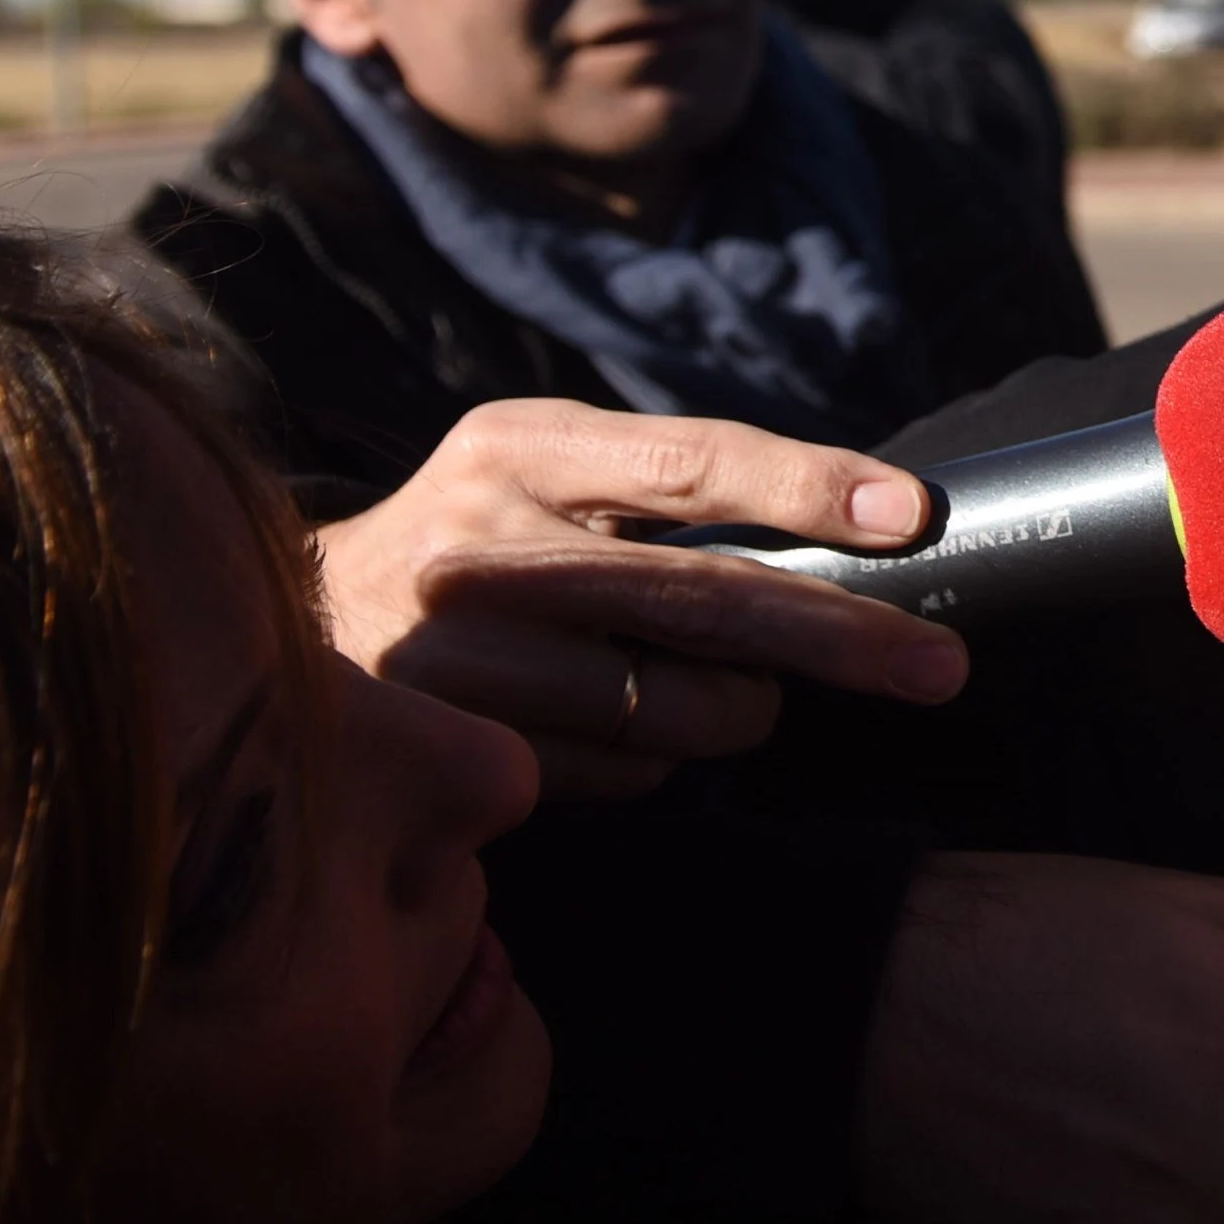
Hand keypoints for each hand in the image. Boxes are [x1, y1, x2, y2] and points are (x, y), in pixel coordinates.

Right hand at [313, 398, 968, 797]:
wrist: (283, 637)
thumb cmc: (474, 546)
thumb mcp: (544, 473)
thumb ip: (670, 488)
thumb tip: (864, 531)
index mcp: (522, 449)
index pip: (691, 463)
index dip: (809, 489)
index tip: (911, 516)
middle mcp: (485, 547)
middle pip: (705, 602)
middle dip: (842, 641)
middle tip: (940, 668)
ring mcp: (466, 661)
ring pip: (680, 709)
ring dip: (732, 711)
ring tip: (697, 684)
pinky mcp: (465, 755)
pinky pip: (629, 774)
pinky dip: (653, 759)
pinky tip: (601, 725)